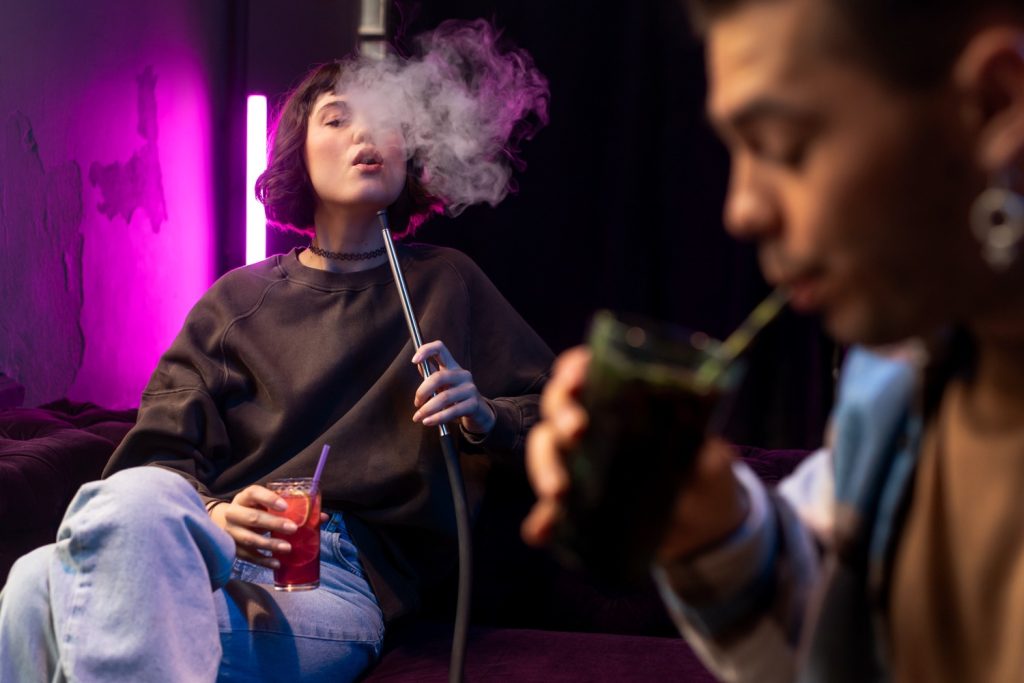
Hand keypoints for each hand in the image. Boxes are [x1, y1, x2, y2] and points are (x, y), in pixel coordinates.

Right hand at [208, 485, 325, 568]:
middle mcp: (234, 513)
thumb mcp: (265, 504)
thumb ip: (291, 508)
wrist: (221, 523)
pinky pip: (247, 556)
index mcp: (244, 498)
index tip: (285, 506)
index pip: (254, 493)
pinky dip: (263, 561)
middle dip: (273, 523)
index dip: (269, 498)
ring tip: (287, 548)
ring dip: (269, 544)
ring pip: (249, 539)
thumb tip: (322, 517)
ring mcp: (231, 532)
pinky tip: (277, 563)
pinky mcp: (232, 548)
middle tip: (293, 528)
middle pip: (252, 518)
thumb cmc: (252, 510)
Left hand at [411, 340, 495, 434]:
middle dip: (422, 392)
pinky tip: (428, 421)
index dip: (426, 350)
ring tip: (418, 417)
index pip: (440, 349)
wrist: (479, 414)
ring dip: (427, 409)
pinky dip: (437, 418)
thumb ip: (431, 376)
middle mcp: (462, 374)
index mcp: (452, 366)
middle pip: (438, 377)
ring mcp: (469, 389)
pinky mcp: (473, 404)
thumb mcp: (444, 386)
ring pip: (444, 397)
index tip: (414, 360)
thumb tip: (419, 364)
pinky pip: (452, 411)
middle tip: (417, 403)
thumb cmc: (457, 399)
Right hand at [520, 347, 747, 562]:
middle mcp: (592, 425)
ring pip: (546, 452)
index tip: (576, 381)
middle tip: (577, 431)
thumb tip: (694, 451)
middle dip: (561, 414)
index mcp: (621, 399)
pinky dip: (541, 521)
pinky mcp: (576, 507)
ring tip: (559, 490)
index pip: (585, 371)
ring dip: (544, 465)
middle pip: (557, 407)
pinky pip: (548, 511)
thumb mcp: (709, 459)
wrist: (706, 527)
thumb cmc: (705, 474)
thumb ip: (700, 452)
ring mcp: (580, 466)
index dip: (573, 370)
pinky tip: (543, 532)